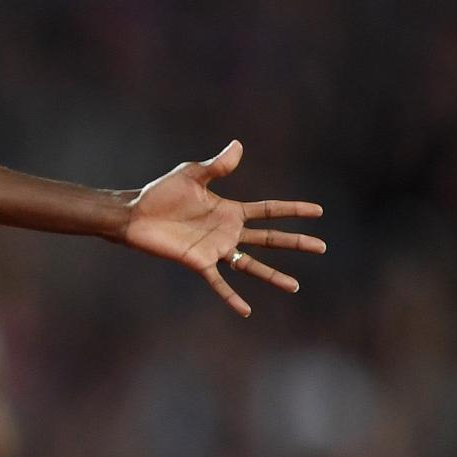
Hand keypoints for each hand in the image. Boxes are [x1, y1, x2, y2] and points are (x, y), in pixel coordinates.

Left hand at [120, 141, 325, 316]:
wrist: (134, 214)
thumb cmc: (161, 193)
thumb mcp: (192, 175)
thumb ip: (217, 166)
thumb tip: (238, 145)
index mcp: (231, 210)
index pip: (270, 211)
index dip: (293, 210)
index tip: (319, 211)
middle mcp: (228, 232)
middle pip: (270, 239)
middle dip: (295, 242)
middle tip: (322, 247)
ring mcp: (215, 249)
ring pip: (251, 265)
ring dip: (273, 275)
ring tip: (295, 286)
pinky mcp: (198, 262)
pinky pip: (219, 283)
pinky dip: (231, 297)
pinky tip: (246, 310)